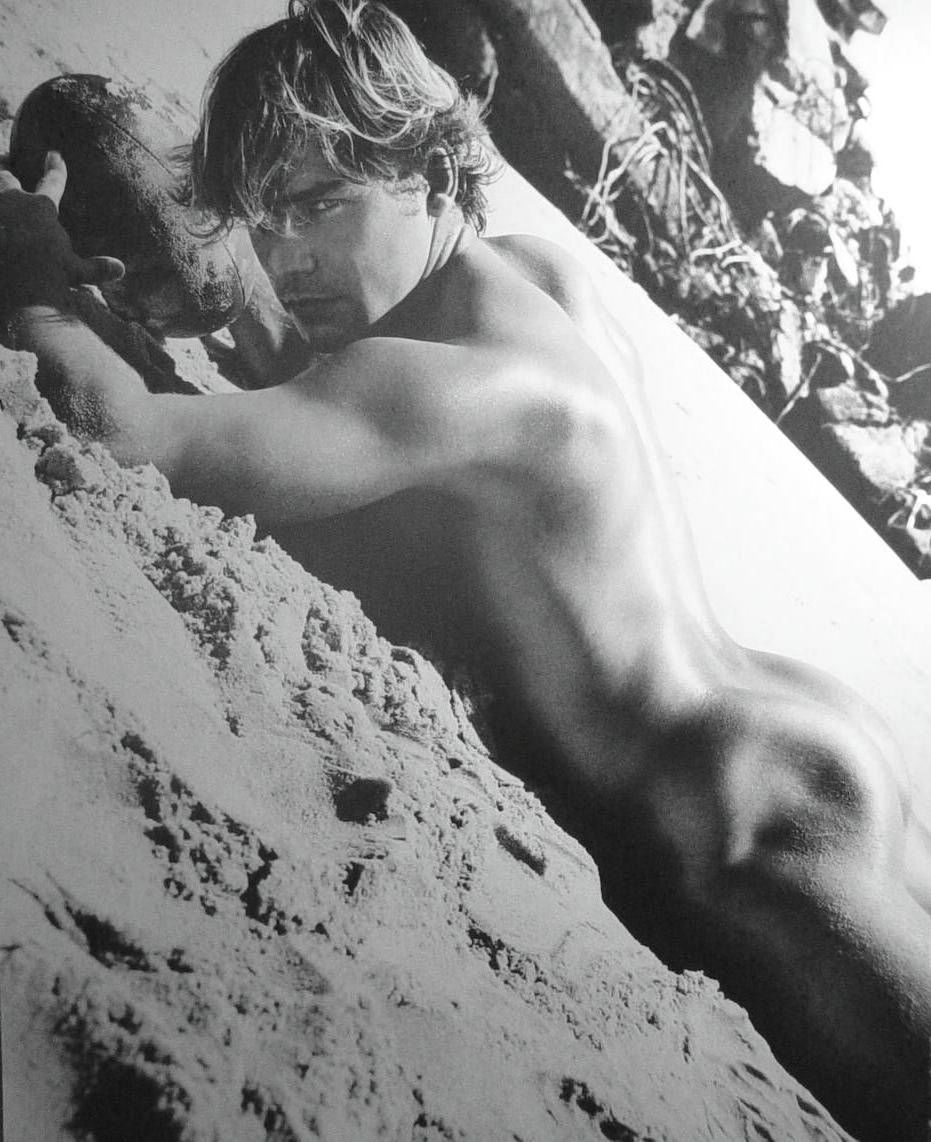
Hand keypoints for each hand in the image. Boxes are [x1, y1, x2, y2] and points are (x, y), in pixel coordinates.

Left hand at [0, 151, 124, 315]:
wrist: (15, 283)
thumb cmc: (48, 276)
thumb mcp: (75, 273)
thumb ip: (96, 268)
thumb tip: (121, 269)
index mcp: (42, 208)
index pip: (52, 181)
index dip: (55, 167)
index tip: (54, 155)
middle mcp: (14, 202)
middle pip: (6, 180)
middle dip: (8, 179)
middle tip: (7, 175)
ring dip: (1, 200)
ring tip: (3, 210)